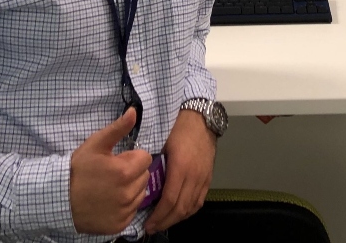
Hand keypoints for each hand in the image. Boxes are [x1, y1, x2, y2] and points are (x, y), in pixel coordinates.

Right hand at [70, 107, 152, 234]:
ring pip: (140, 193)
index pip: (145, 158)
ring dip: (131, 188)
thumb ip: (118, 128)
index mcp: (125, 171)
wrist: (60, 197)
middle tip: (114, 172)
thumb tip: (133, 112)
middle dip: (133, 172)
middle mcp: (128, 193)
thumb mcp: (96, 143)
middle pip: (144, 176)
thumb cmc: (78, 168)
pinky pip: (132, 211)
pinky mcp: (120, 225)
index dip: (132, 156)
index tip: (119, 159)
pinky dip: (125, 206)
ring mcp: (124, 211)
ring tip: (111, 186)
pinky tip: (110, 200)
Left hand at [145, 109, 216, 233]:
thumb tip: (137, 178)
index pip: (169, 200)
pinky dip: (188, 211)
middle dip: (165, 221)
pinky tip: (179, 213)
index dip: (158, 215)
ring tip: (163, 222)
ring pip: (191, 208)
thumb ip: (152, 162)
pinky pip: (199, 201)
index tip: (147, 223)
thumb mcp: (161, 142)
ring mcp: (203, 178)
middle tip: (152, 227)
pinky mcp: (208, 178)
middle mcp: (193, 176)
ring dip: (176, 219)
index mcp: (180, 167)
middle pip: (180, 208)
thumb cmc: (177, 127)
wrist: (201, 118)